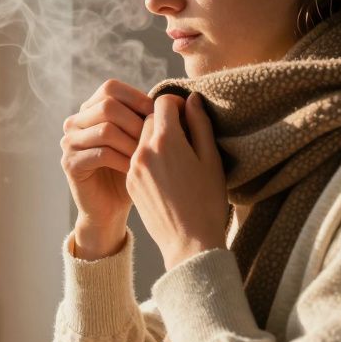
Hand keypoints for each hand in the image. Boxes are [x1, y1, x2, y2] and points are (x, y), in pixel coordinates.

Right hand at [61, 80, 153, 256]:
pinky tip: (135, 169)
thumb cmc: (131, 171)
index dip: (137, 98)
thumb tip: (173, 97)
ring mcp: (69, 143)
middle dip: (136, 122)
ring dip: (132, 143)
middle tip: (153, 140)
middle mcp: (74, 123)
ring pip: (105, 130)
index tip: (158, 116)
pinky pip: (100, 154)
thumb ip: (145, 116)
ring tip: (147, 157)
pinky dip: (123, 160)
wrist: (112, 208)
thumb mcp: (139, 138)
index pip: (110, 88)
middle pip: (107, 106)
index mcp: (89, 110)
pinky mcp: (70, 164)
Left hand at [126, 93, 227, 270]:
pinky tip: (166, 174)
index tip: (188, 114)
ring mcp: (133, 167)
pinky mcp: (129, 182)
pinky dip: (148, 157)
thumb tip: (190, 99)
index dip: (177, 103)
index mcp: (166, 141)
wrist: (189, 242)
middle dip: (165, 120)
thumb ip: (200, 124)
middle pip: (148, 118)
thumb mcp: (211, 159)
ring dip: (155, 139)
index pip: (162, 102)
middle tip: (184, 134)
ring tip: (176, 156)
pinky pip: (136, 158)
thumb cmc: (208, 200)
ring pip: (140, 138)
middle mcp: (143, 151)